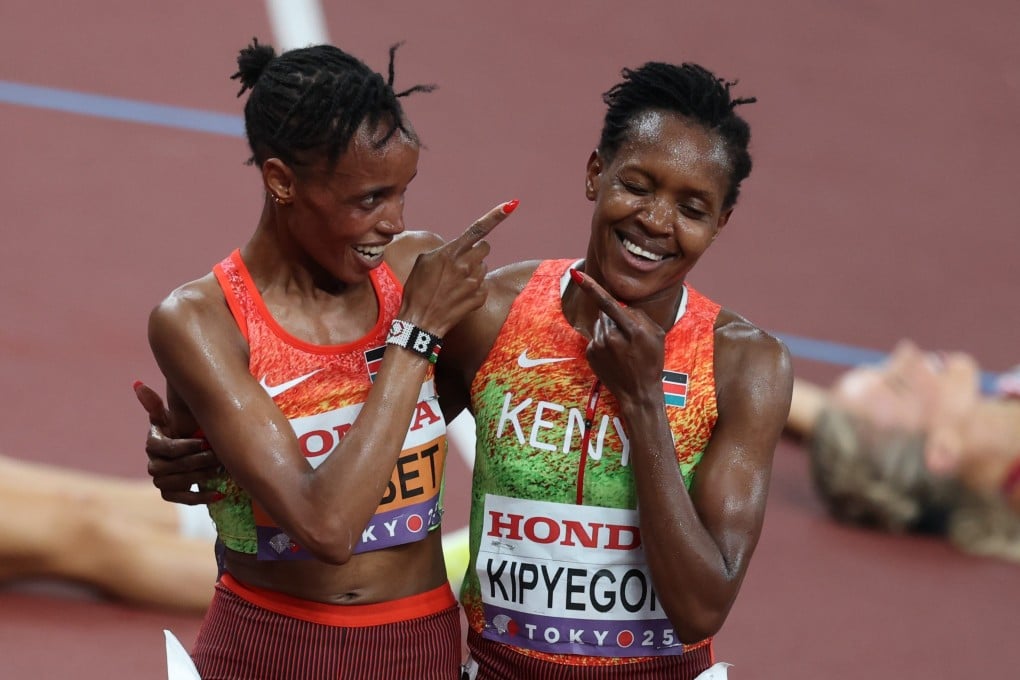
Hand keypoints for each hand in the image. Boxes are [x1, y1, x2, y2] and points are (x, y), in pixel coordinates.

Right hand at [133, 381, 223, 504]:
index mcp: (153, 444)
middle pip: (173, 467)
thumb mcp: (171, 415)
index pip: (165, 448)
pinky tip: (220, 493)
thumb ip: (156, 403)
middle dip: (197, 461)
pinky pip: (184, 499)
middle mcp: (153, 464)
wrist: (192, 449)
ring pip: (179, 482)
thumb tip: (137, 384)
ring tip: (219, 470)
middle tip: (218, 455)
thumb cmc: (183, 427)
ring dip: (200, 477)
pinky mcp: (171, 494)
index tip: (205, 442)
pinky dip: (202, 497)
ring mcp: (161, 480)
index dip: (185, 447)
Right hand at [399, 200, 516, 336]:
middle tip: (462, 262)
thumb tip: (458, 248)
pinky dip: (474, 289)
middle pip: (484, 248)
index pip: (477, 229)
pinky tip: (459, 296)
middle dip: (476, 252)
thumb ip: (444, 251)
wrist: (420, 321)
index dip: (495, 216)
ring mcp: (474, 282)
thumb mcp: (423, 262)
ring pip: (484, 267)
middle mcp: (465, 265)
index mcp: (450, 252)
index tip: (511, 205)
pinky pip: (483, 286)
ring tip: (455, 283)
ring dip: (473, 271)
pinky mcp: (479, 297)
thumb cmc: (417, 290)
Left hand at [570, 270, 665, 406]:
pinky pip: (595, 337)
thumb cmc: (651, 361)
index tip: (576, 275)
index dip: (592, 287)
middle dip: (615, 318)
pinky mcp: (590, 354)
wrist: (638, 392)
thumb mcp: (656, 335)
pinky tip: (614, 355)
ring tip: (622, 348)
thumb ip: (639, 316)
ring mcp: (598, 347)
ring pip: (600, 324)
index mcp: (632, 331)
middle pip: (606, 313)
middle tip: (629, 337)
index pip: (609, 304)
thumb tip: (621, 305)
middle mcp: (612, 338)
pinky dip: (603, 342)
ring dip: (609, 329)